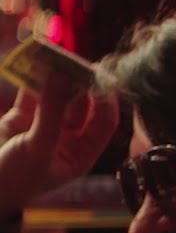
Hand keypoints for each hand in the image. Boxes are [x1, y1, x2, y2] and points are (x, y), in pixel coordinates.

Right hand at [0, 70, 119, 215]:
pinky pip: (31, 93)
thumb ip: (51, 113)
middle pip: (83, 105)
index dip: (105, 99)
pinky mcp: (21, 118)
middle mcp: (68, 140)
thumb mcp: (37, 149)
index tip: (100, 76)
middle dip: (81, 83)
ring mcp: (45, 127)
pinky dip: (31, 77)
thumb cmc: (12, 179)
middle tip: (76, 60)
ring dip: (56, 76)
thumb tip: (62, 75)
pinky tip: (33, 58)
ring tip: (56, 53)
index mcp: (81, 155)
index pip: (104, 123)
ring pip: (57, 96)